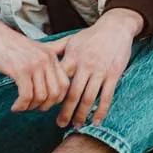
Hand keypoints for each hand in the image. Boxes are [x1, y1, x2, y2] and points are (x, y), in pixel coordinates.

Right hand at [0, 4, 66, 111]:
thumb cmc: (10, 45)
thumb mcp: (35, 49)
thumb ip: (47, 60)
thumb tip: (57, 76)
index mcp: (51, 55)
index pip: (65, 85)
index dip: (56, 99)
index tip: (43, 103)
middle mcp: (46, 59)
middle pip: (55, 94)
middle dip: (44, 106)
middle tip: (31, 108)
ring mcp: (34, 64)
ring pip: (41, 97)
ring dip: (30, 107)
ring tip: (21, 106)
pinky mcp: (20, 70)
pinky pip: (26, 96)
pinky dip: (21, 106)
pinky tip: (14, 107)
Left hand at [54, 7, 142, 128]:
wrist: (115, 27)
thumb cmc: (91, 36)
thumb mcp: (71, 40)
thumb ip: (55, 51)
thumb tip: (36, 57)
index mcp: (72, 58)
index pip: (59, 81)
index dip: (52, 96)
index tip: (46, 107)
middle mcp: (85, 65)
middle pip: (72, 94)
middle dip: (66, 112)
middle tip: (60, 124)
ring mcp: (100, 71)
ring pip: (89, 98)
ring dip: (82, 114)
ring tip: (77, 125)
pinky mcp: (113, 74)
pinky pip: (106, 96)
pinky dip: (101, 111)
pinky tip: (96, 121)